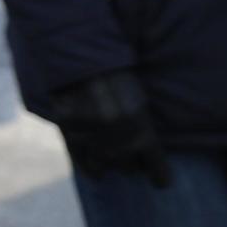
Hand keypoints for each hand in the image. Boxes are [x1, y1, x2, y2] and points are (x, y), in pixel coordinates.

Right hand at [46, 72, 170, 188]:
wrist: (82, 49)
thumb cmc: (116, 75)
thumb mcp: (138, 100)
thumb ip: (141, 131)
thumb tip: (146, 165)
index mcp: (141, 125)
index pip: (157, 170)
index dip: (158, 175)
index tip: (158, 178)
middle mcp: (117, 131)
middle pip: (128, 168)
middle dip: (129, 165)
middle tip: (129, 160)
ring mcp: (90, 130)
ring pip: (103, 165)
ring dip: (107, 165)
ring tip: (108, 162)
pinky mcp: (68, 126)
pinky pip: (80, 158)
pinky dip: (87, 166)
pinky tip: (94, 171)